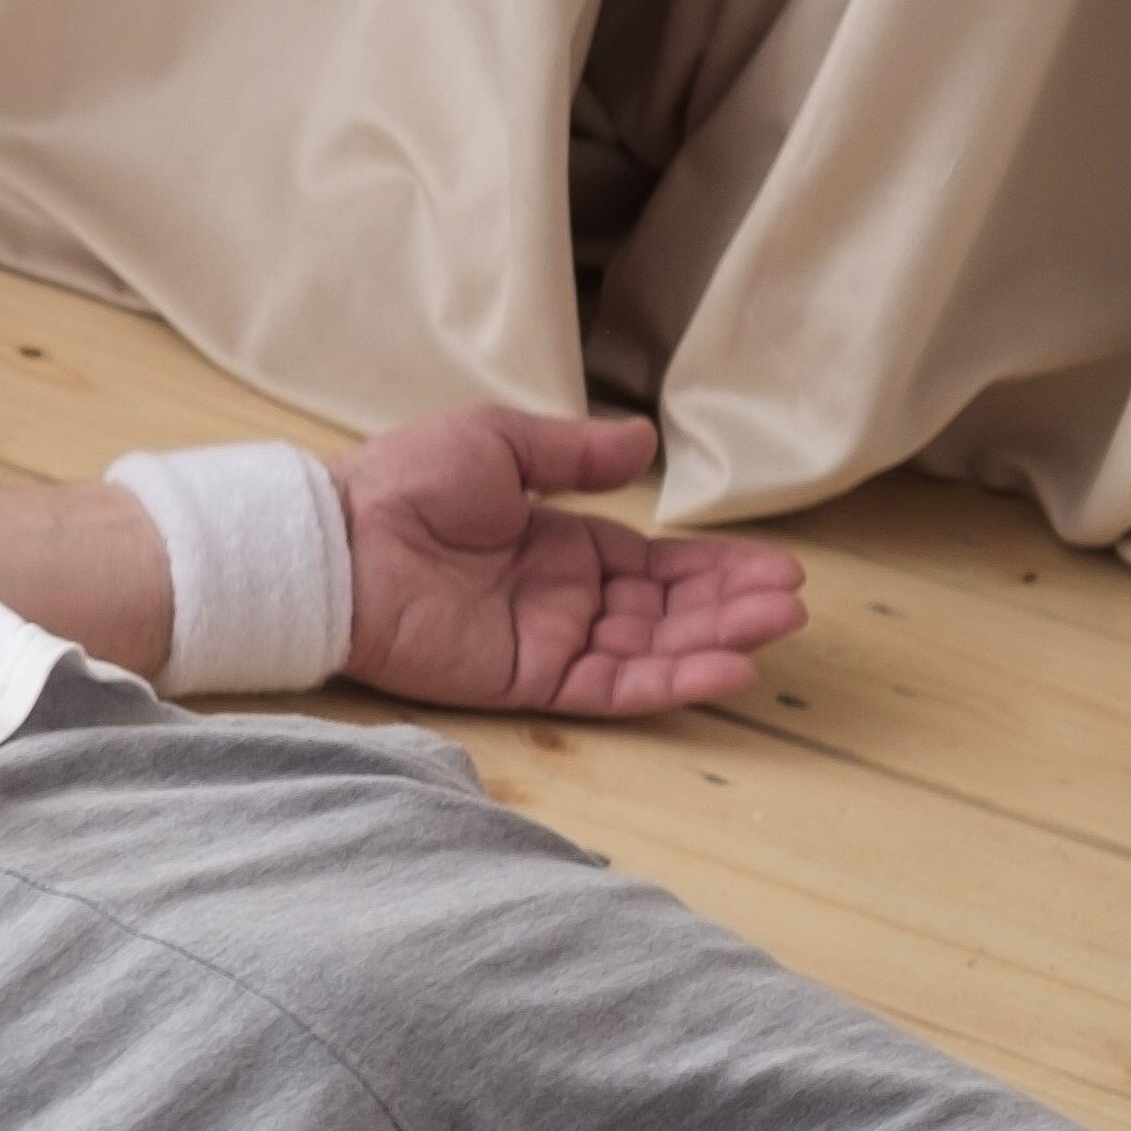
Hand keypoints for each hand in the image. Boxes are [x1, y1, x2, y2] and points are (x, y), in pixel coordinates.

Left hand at [338, 407, 803, 717]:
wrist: (337, 542)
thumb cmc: (404, 484)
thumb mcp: (499, 444)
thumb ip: (573, 455)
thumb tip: (644, 443)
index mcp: (561, 546)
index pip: (656, 567)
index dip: (716, 570)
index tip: (780, 569)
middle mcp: (563, 600)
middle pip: (666, 611)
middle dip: (731, 607)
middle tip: (793, 602)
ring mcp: (547, 643)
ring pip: (650, 650)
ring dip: (716, 640)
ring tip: (778, 626)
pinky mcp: (525, 680)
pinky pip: (610, 687)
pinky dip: (668, 682)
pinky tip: (725, 668)